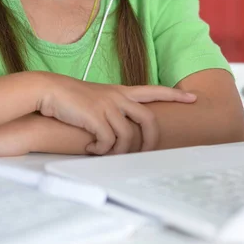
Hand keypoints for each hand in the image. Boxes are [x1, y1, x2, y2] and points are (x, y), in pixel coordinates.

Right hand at [38, 75, 196, 155]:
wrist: (50, 90)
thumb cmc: (72, 98)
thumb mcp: (98, 99)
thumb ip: (113, 110)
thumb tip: (123, 134)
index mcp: (121, 91)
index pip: (154, 90)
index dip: (174, 95)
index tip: (193, 97)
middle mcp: (118, 97)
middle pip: (149, 119)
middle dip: (152, 141)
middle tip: (147, 154)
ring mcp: (108, 106)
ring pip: (128, 136)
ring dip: (118, 150)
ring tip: (103, 151)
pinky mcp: (96, 117)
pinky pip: (108, 142)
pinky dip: (101, 150)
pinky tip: (90, 147)